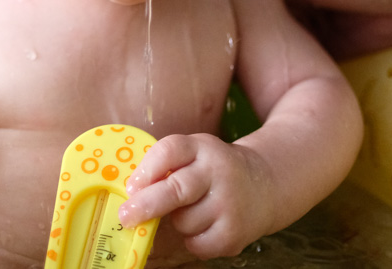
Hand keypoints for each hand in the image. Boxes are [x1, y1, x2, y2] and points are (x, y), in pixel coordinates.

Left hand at [118, 133, 271, 259]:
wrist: (266, 184)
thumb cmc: (214, 171)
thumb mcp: (195, 154)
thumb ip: (166, 166)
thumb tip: (131, 195)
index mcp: (202, 147)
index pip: (170, 150)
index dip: (147, 169)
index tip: (131, 186)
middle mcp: (218, 172)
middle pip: (176, 190)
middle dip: (146, 205)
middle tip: (126, 215)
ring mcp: (229, 204)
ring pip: (183, 222)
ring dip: (176, 222)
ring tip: (190, 211)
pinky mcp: (234, 233)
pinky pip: (196, 244)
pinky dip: (192, 240)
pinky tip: (203, 226)